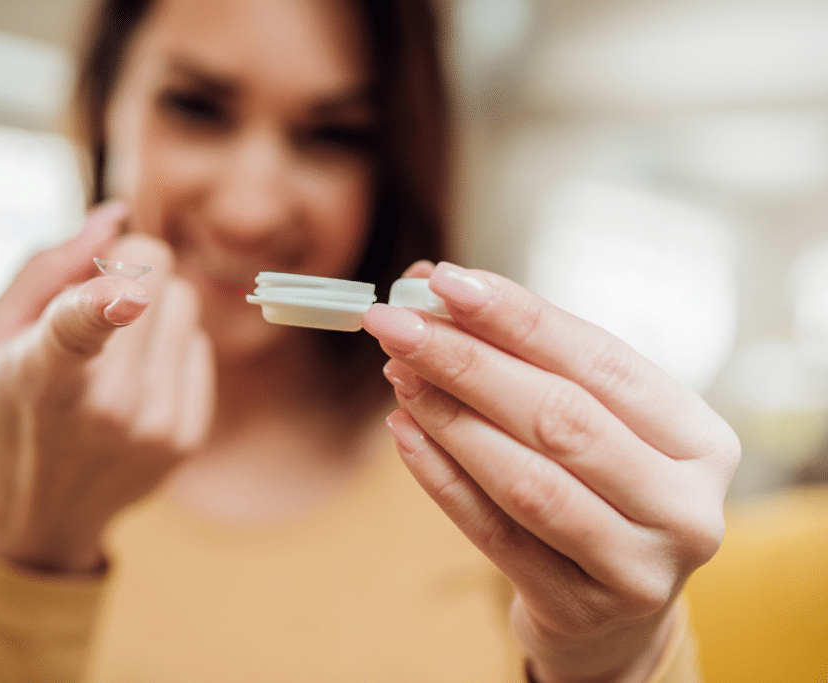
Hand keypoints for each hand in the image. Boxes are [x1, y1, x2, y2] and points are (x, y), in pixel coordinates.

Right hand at [0, 202, 214, 572]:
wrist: (37, 511)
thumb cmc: (9, 405)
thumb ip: (47, 265)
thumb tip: (115, 217)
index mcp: (41, 376)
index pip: (75, 330)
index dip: (101, 305)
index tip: (124, 295)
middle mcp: (108, 407)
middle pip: (155, 273)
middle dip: (127, 274)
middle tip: (93, 312)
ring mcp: (156, 426)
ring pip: (185, 303)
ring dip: (153, 311)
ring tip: (113, 355)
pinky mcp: (188, 438)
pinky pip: (199, 345)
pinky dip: (170, 351)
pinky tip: (136, 385)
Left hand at [363, 261, 738, 682]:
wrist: (614, 609)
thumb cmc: (599, 488)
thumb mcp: (591, 418)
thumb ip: (528, 356)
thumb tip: (435, 288)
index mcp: (700, 440)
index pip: (600, 360)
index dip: (518, 316)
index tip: (444, 280)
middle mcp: (683, 507)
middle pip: (561, 418)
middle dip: (468, 360)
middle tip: (397, 322)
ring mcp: (636, 568)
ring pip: (527, 480)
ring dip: (449, 417)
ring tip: (399, 372)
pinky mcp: (578, 610)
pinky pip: (493, 534)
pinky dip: (440, 478)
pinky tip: (402, 432)